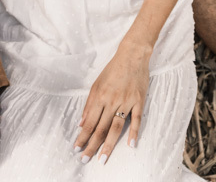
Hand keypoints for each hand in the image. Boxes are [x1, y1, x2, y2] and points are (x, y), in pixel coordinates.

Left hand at [74, 43, 150, 164]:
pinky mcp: (139, 101)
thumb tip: (81, 123)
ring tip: (103, 158)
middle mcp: (112, 101)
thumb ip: (89, 104)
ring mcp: (126, 102)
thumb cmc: (113, 69)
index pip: (89, 122)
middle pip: (101, 128)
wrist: (132, 56)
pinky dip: (134, 133)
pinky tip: (131, 145)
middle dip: (92, 145)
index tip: (76, 149)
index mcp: (99, 97)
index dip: (82, 137)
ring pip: (116, 127)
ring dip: (109, 145)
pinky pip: (136, 120)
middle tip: (85, 160)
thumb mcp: (96, 84)